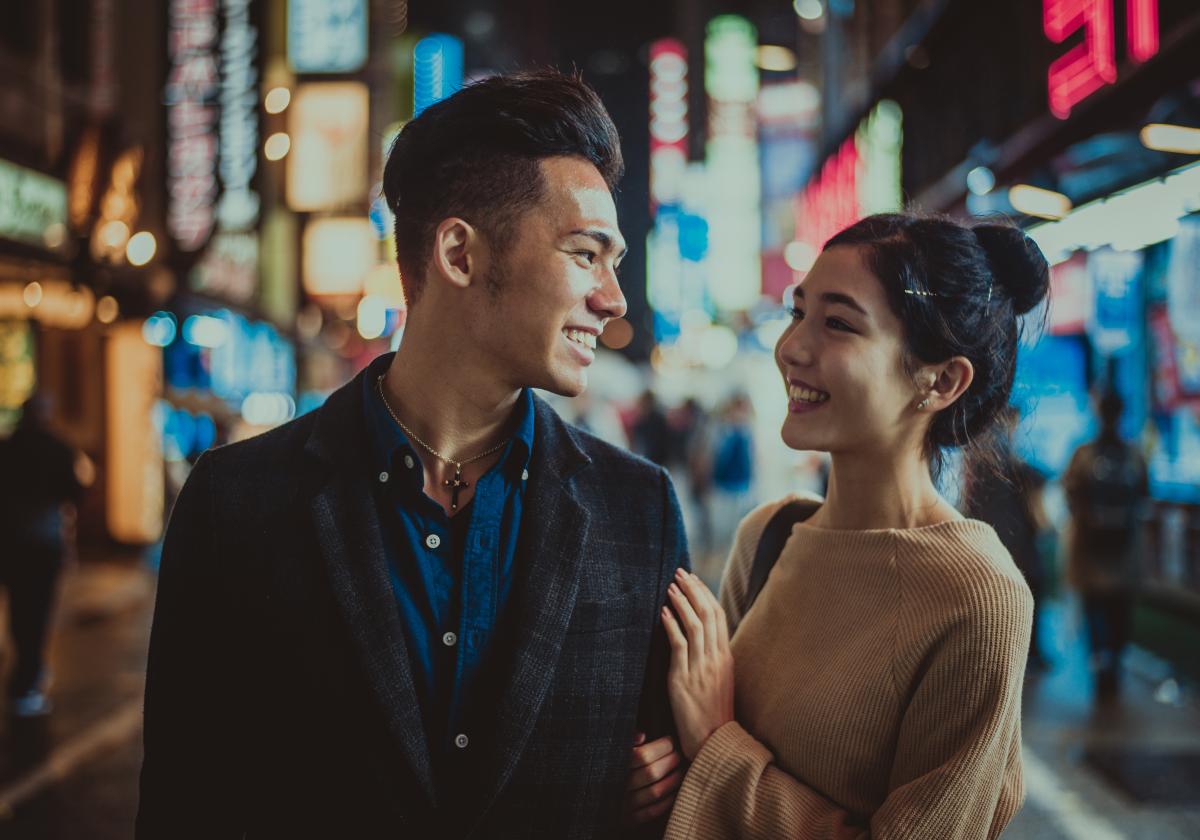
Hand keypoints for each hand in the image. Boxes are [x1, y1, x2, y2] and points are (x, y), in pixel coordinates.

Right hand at [619, 732, 683, 828]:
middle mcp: (616, 787)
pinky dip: (669, 800)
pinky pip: (654, 811)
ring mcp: (622, 806)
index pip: (643, 755)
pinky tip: (677, 788)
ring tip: (684, 768)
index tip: (673, 740)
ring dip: (676, 779)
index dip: (664, 746)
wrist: (591, 797)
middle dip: (673, 760)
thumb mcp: (614, 747)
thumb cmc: (610, 764)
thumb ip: (627, 739)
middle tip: (682, 753)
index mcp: (612, 765)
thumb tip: (643, 737)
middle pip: (653, 773)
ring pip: (656, 792)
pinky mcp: (628, 821)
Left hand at [662, 568, 734, 761]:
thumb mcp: (718, 681)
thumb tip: (700, 635)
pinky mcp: (685, 680)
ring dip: (682, 602)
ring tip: (670, 587)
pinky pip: (680, 646)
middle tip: (680, 573)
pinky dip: (672, 626)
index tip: (693, 579)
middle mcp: (716, 659)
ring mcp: (701, 669)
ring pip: (695, 626)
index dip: (705, 594)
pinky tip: (664, 613)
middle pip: (708, 614)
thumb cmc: (713, 713)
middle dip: (694, 590)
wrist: (712, 742)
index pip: (718, 616)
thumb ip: (711, 658)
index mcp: (726, 658)